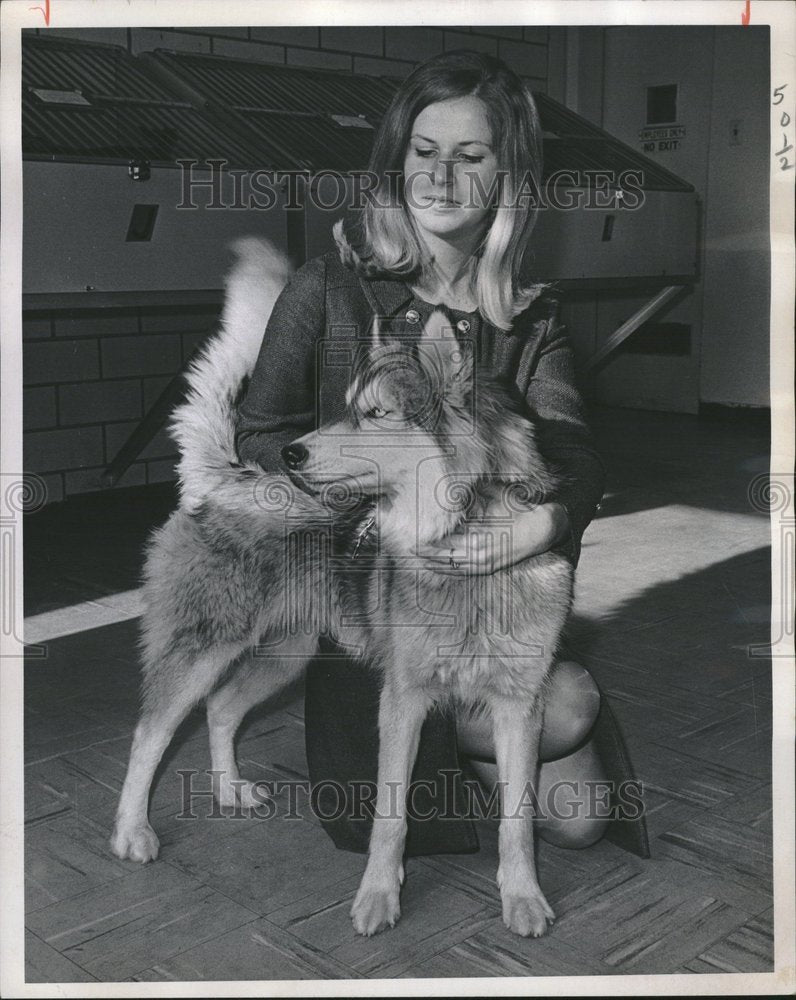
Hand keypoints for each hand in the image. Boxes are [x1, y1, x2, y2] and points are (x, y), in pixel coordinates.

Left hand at [415, 502, 570, 575]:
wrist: (543, 530)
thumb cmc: (519, 510)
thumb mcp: (497, 496)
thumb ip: (475, 492)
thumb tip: (455, 484)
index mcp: (480, 538)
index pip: (448, 541)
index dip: (430, 539)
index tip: (414, 535)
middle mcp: (480, 555)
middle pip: (445, 557)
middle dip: (426, 553)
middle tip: (407, 548)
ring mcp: (484, 565)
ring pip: (452, 568)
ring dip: (433, 564)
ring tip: (416, 559)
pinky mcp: (488, 569)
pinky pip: (462, 573)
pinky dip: (447, 570)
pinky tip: (436, 568)